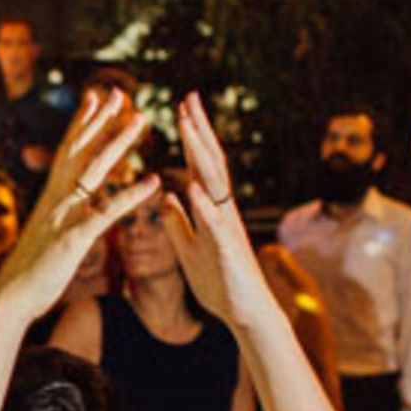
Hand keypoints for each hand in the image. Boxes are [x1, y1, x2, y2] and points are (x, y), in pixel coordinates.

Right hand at [0, 94, 158, 320]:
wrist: (8, 299)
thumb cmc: (26, 272)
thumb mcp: (42, 235)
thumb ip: (53, 215)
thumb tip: (57, 205)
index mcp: (50, 198)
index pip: (68, 151)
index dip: (82, 123)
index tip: (94, 96)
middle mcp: (56, 199)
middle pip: (80, 150)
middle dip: (99, 120)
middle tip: (118, 92)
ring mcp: (64, 217)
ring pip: (94, 171)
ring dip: (118, 143)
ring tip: (139, 120)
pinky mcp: (74, 239)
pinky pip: (107, 213)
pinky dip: (131, 195)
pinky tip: (153, 182)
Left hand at [159, 93, 271, 328]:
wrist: (242, 312)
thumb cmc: (218, 281)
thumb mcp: (190, 248)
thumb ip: (180, 222)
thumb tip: (168, 196)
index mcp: (210, 209)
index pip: (199, 165)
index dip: (191, 137)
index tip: (181, 107)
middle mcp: (221, 211)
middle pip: (210, 164)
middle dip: (199, 131)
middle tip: (189, 98)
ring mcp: (227, 227)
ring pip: (215, 185)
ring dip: (201, 156)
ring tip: (190, 129)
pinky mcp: (227, 250)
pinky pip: (216, 225)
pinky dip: (204, 206)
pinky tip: (193, 188)